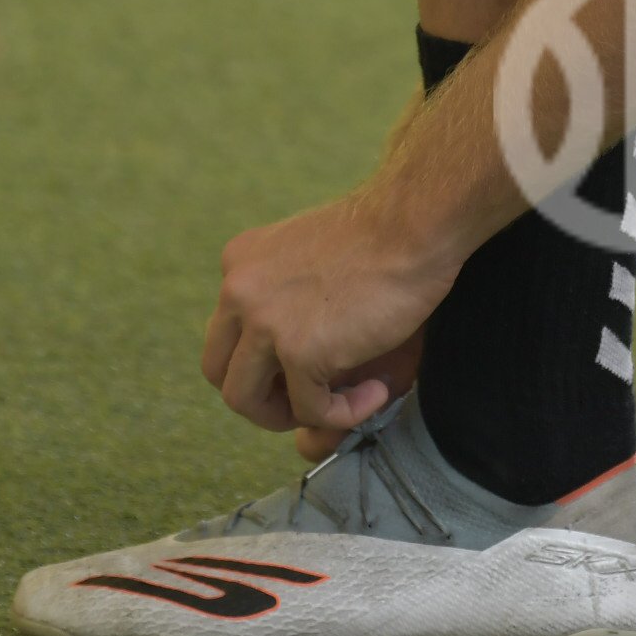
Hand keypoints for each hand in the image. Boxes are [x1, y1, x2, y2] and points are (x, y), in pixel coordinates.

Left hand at [202, 192, 453, 435]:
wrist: (415, 222)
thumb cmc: (387, 235)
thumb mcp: (312, 256)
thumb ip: (287, 293)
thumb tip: (293, 351)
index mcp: (239, 262)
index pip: (227, 332)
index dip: (262, 360)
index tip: (307, 363)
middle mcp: (238, 291)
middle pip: (220, 371)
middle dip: (262, 395)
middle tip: (312, 395)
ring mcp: (263, 323)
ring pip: (245, 400)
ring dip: (291, 413)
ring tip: (339, 404)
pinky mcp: (300, 352)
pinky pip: (311, 410)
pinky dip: (344, 413)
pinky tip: (377, 393)